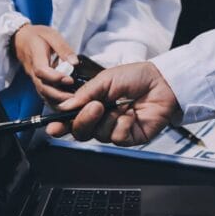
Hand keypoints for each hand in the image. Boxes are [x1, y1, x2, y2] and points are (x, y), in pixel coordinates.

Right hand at [14, 24, 78, 103]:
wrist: (22, 39)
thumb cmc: (38, 36)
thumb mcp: (51, 35)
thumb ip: (63, 48)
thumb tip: (74, 62)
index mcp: (36, 56)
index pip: (42, 71)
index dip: (55, 77)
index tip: (70, 80)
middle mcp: (33, 71)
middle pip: (42, 87)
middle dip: (58, 95)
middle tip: (74, 97)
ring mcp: (35, 78)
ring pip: (43, 93)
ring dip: (57, 100)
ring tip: (73, 101)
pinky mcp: (38, 82)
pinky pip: (45, 94)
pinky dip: (54, 100)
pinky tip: (67, 102)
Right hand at [46, 62, 179, 144]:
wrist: (161, 82)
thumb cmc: (136, 77)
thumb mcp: (106, 79)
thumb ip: (85, 93)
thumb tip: (66, 107)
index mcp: (93, 104)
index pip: (72, 120)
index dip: (60, 125)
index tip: (53, 127)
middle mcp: (102, 119)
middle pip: (81, 132)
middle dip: (84, 121)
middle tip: (96, 106)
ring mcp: (116, 129)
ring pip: (99, 135)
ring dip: (108, 120)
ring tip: (122, 106)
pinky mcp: (130, 137)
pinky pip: (117, 138)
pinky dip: (123, 125)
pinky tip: (131, 115)